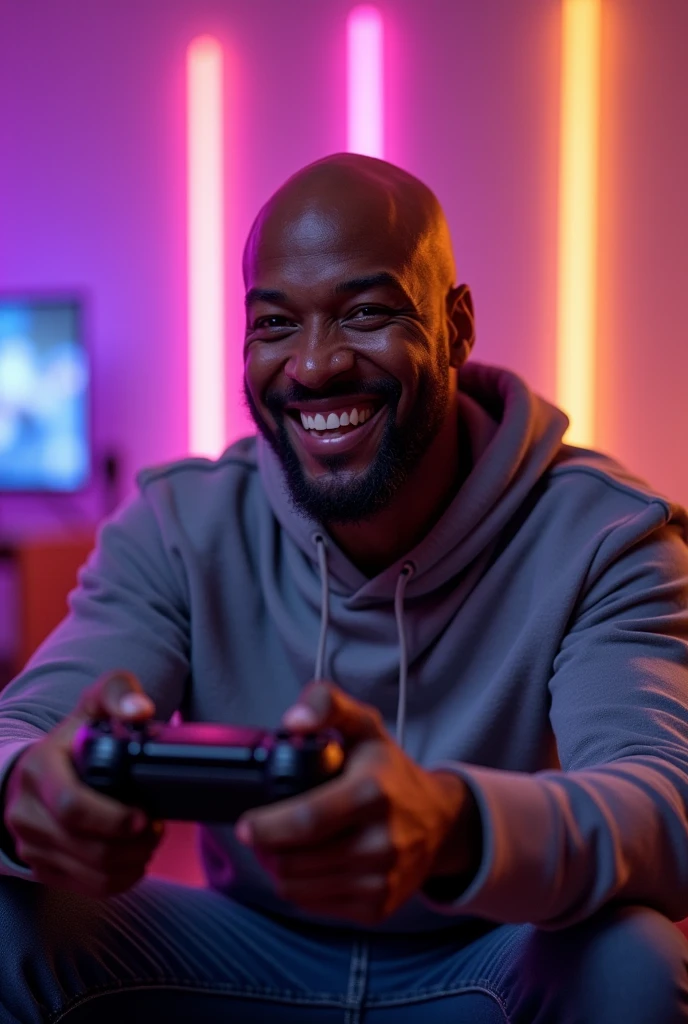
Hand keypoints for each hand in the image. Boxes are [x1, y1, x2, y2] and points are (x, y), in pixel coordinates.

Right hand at [2, 670, 165, 896]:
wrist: (34, 773)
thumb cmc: (72, 739)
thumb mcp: (92, 705)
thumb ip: (117, 694)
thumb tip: (140, 710)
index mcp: (41, 771)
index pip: (73, 807)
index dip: (113, 818)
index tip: (144, 816)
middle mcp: (28, 812)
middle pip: (86, 847)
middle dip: (132, 844)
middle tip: (156, 828)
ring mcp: (32, 844)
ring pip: (90, 873)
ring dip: (131, 863)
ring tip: (150, 842)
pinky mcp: (42, 868)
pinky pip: (87, 887)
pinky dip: (119, 879)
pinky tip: (135, 860)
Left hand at [235, 681, 480, 924]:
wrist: (440, 821)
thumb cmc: (389, 770)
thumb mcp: (363, 725)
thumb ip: (326, 704)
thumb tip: (293, 721)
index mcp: (373, 793)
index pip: (308, 820)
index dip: (268, 826)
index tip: (245, 824)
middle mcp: (381, 843)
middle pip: (295, 861)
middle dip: (265, 847)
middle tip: (260, 832)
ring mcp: (380, 881)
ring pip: (297, 888)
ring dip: (277, 868)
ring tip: (279, 846)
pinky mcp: (376, 908)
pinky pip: (313, 905)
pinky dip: (299, 887)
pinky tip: (305, 863)